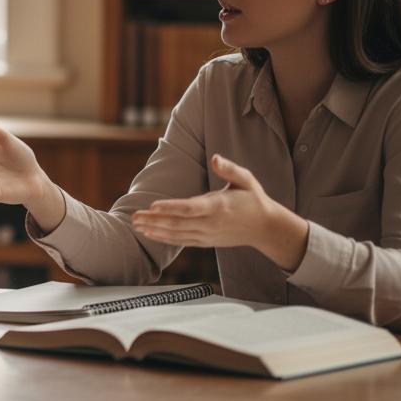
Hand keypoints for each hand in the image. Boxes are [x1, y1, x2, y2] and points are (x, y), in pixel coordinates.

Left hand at [130, 154, 308, 267]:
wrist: (265, 228)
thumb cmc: (253, 199)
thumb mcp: (246, 180)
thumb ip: (230, 169)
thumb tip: (216, 158)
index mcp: (219, 206)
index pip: (191, 208)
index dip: (171, 208)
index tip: (153, 206)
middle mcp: (211, 223)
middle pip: (178, 223)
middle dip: (154, 220)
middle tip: (134, 216)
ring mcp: (207, 235)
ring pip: (177, 234)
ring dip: (155, 230)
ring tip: (136, 225)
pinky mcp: (205, 242)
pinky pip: (181, 241)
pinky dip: (164, 238)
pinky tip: (149, 233)